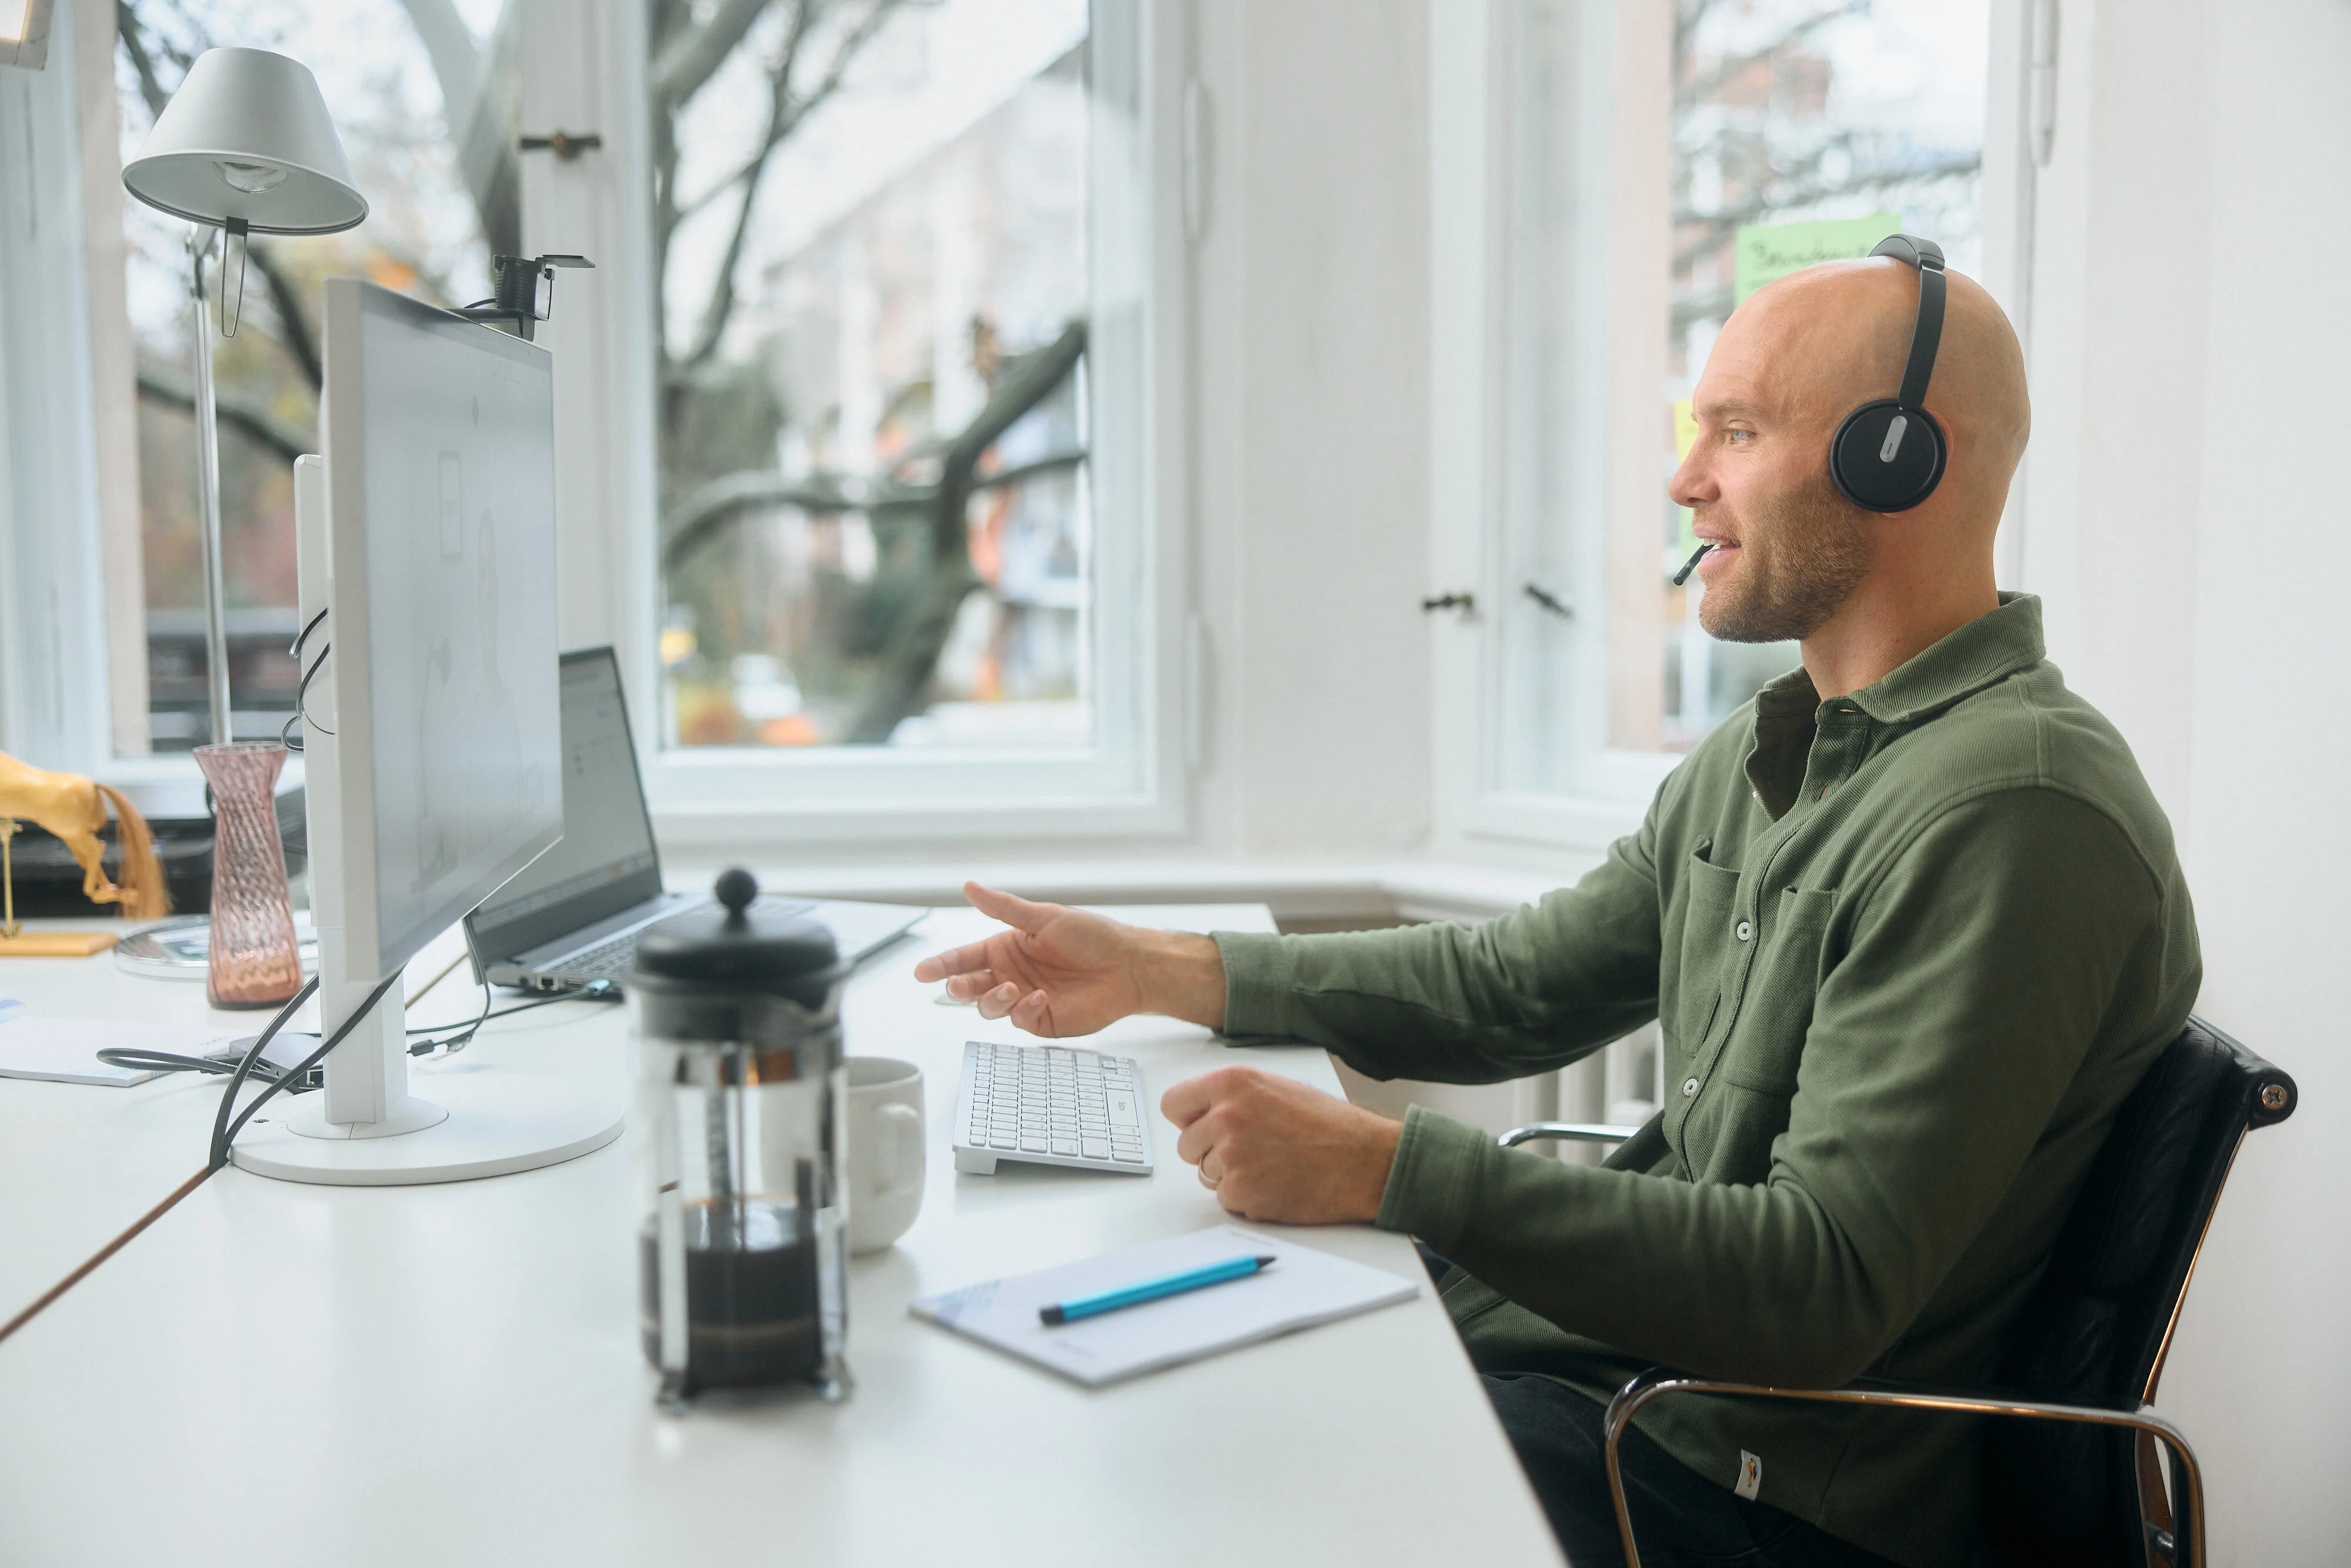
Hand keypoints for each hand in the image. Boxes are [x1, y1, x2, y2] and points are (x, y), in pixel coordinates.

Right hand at [910, 883, 1226, 1036]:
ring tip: (1008, 988)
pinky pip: (1019, 1020)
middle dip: (958, 987)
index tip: (921, 971)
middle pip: (969, 987)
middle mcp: (1009, 974)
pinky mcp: (1041, 1021)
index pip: (964, 958)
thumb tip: (970, 887)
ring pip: (988, 1008)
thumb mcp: (1045, 917)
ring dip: (991, 999)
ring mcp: (1023, 999)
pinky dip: (1023, 1009)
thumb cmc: (1092, 936)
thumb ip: (1004, 908)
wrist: (1128, 966)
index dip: (941, 965)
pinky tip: (1038, 996)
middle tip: (957, 985)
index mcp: (1005, 948)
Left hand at [1160, 1066, 1402, 1224]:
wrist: (1365, 1160)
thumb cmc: (1329, 1126)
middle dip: (1210, 1153)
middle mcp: (1226, 1114)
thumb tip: (1201, 1112)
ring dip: (1231, 1176)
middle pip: (1186, 1145)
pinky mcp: (1241, 1190)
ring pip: (1206, 1174)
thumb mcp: (1277, 1088)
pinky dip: (1247, 1199)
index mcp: (1232, 1082)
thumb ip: (1233, 1096)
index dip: (1189, 1120)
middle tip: (1251, 1152)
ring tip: (1272, 1166)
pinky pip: (1226, 1199)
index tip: (1201, 1127)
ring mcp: (1231, 1154)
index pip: (1174, 1104)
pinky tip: (1278, 1185)